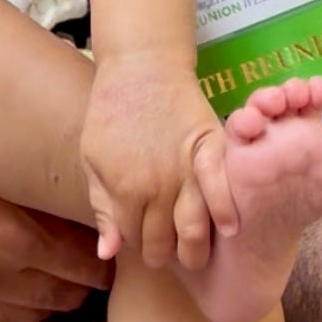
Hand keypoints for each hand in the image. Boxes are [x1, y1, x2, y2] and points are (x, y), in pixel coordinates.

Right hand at [0, 66, 107, 321]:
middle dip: (73, 280)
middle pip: (42, 294)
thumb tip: (53, 161)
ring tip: (51, 275)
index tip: (107, 233)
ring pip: (2, 316)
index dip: (92, 249)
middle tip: (91, 258)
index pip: (63, 254)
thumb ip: (4, 158)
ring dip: (34, 299)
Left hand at [81, 53, 237, 270]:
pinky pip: (221, 188)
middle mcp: (157, 186)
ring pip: (193, 228)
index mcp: (123, 189)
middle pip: (164, 242)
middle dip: (164, 253)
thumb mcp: (93, 158)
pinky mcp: (210, 148)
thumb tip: (108, 252)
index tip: (140, 238)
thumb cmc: (111, 112)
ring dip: (194, 250)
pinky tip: (228, 229)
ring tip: (194, 255)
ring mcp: (185, 168)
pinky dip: (225, 211)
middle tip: (167, 252)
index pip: (133, 239)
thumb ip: (102, 206)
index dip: (136, 243)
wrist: (141, 66)